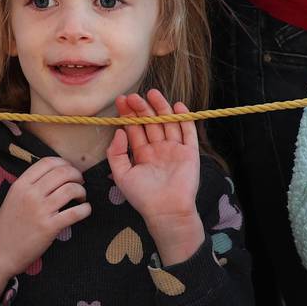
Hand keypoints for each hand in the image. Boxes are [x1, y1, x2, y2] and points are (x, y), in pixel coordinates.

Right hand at [0, 155, 89, 290]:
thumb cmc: (6, 226)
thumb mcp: (13, 198)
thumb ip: (30, 186)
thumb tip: (54, 177)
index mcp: (21, 184)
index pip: (47, 162)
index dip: (64, 163)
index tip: (70, 170)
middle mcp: (30, 193)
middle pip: (62, 173)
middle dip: (76, 175)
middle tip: (79, 183)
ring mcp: (40, 210)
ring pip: (71, 189)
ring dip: (81, 191)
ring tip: (81, 198)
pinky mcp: (49, 227)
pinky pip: (75, 212)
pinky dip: (85, 209)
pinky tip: (84, 210)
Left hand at [107, 90, 202, 262]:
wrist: (166, 211)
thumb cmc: (142, 197)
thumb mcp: (122, 175)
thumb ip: (116, 153)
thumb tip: (119, 131)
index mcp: (142, 154)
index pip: (135, 129)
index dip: (128, 115)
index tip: (121, 101)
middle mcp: (158, 149)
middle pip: (150, 123)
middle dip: (142, 108)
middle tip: (134, 96)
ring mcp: (174, 150)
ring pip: (168, 123)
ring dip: (161, 108)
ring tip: (153, 94)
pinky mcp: (189, 153)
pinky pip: (188, 132)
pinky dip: (185, 119)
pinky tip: (178, 106)